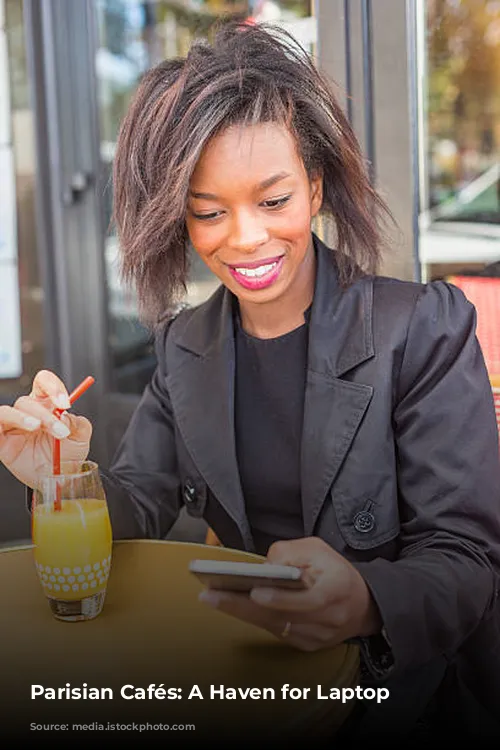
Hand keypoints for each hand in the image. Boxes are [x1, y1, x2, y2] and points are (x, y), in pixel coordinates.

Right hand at [0, 370, 91, 487]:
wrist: (59, 480)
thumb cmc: (67, 457)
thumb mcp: (80, 438)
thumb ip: (78, 424)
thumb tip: (65, 416)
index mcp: (47, 405)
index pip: (44, 382)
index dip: (52, 387)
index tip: (64, 403)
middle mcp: (29, 412)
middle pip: (28, 401)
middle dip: (45, 415)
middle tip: (60, 431)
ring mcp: (13, 426)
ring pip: (8, 411)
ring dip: (23, 417)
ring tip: (36, 428)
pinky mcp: (2, 440)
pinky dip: (0, 423)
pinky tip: (17, 431)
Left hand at [199, 537, 381, 651]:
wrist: (362, 603)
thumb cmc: (335, 571)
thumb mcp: (318, 549)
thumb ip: (291, 552)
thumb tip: (265, 566)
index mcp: (337, 591)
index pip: (308, 600)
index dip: (281, 598)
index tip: (255, 591)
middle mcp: (328, 619)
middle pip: (282, 616)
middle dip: (244, 605)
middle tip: (212, 595)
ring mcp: (318, 637)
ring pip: (275, 627)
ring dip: (242, 613)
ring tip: (213, 598)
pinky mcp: (307, 645)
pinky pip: (277, 633)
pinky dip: (255, 619)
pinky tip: (233, 607)